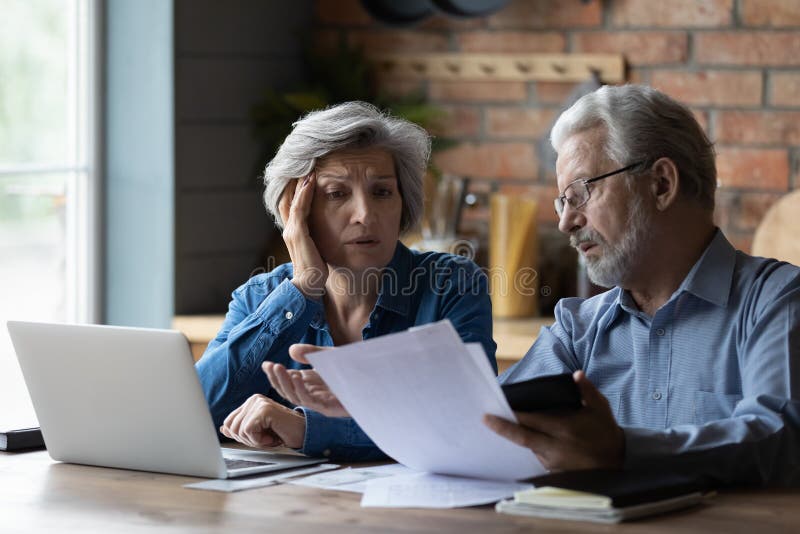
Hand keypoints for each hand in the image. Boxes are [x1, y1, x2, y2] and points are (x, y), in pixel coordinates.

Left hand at [219, 394, 305, 448]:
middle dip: (247, 439)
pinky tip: (272, 437)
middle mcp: (254, 399)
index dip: (239, 436)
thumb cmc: (283, 432)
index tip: (257, 437)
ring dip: (254, 441)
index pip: (229, 422)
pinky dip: (260, 440)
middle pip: (232, 427)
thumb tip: (224, 429)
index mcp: (251, 402)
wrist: (304, 433)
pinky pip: (248, 431)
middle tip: (265, 439)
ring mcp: (259, 403)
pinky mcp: (264, 410)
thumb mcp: (258, 432)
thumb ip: (241, 428)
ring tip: (269, 437)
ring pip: (239, 430)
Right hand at [261, 344, 349, 417]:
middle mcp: (315, 395)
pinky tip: (295, 377)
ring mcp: (322, 402)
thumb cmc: (354, 369)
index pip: (288, 382)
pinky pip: (311, 401)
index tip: (266, 364)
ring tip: (278, 369)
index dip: (276, 375)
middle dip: (277, 379)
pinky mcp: (331, 407)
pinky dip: (301, 390)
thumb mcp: (329, 356)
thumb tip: (292, 350)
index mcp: (312, 384)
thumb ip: (311, 353)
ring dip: (285, 383)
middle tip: (271, 366)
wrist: (376, 378)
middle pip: (289, 392)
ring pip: (297, 397)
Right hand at [278, 173, 327, 297]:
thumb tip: (330, 227)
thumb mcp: (317, 248)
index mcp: (293, 231)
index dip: (296, 187)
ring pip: (292, 199)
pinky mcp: (297, 234)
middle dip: (295, 180)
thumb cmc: (316, 269)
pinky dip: (304, 194)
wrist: (309, 286)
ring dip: (300, 182)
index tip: (306, 172)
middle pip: (287, 197)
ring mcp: (291, 231)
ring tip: (309, 167)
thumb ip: (318, 237)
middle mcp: (289, 228)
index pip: (291, 203)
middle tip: (305, 163)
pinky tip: (311, 182)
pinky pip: (299, 209)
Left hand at [484, 371, 624, 470]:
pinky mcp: (553, 471)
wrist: (617, 462)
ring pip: (527, 447)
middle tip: (485, 419)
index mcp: (563, 429)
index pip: (530, 422)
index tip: (494, 409)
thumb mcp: (600, 408)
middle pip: (521, 438)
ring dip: (514, 437)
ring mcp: (553, 461)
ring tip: (498, 424)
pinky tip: (518, 437)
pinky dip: (526, 446)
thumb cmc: (606, 432)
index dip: (511, 416)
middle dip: (502, 428)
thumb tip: (577, 374)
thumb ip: (587, 390)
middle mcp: (555, 447)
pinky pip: (535, 456)